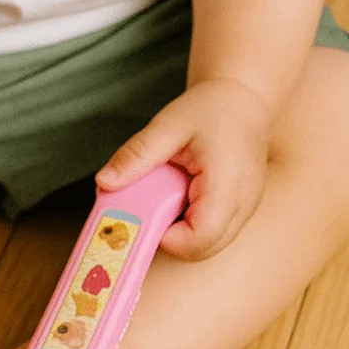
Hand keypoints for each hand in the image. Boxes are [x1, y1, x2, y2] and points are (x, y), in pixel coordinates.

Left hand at [95, 79, 270, 258]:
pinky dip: (189, 221)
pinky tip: (179, 193)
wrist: (243, 100)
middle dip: (168, 235)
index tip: (144, 214)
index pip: (198, 239)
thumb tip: (104, 182)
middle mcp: (243, 205)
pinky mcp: (239, 211)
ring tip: (167, 193)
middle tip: (150, 203)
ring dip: (179, 229)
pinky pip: (211, 232)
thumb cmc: (209, 109)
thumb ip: (137, 156)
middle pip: (201, 249)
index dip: (166, 237)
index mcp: (227, 185)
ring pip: (206, 245)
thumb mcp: (167, 126)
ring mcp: (244, 211)